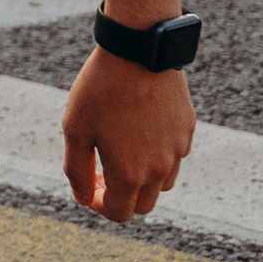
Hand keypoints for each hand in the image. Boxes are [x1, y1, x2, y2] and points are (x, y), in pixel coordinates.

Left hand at [61, 49, 194, 221]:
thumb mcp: (75, 129)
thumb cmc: (100, 89)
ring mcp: (178, 149)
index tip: (89, 184)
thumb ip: (77, 171)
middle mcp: (160, 168)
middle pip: (143, 205)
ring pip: (163, 184)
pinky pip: (174, 156)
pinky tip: (139, 129)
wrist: (138, 49)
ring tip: (120, 151)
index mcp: (130, 174)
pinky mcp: (187, 130)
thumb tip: (82, 198)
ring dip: (142, 179)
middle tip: (102, 170)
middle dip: (121, 196)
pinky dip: (158, 156)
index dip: (99, 205)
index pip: (119, 213)